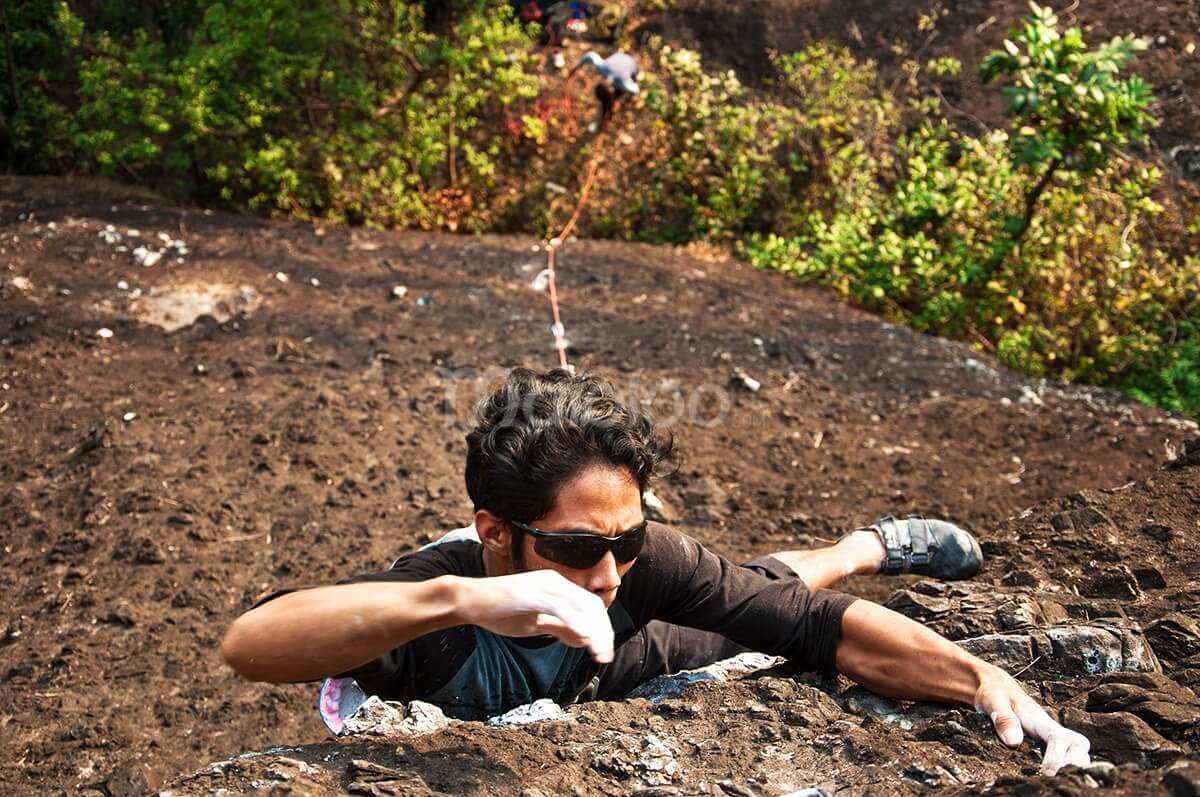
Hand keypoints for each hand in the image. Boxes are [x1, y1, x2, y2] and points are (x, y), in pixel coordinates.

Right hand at [454, 570, 614, 662]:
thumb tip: (585, 639)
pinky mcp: (532, 594)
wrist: (470, 600)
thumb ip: (560, 628)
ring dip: (594, 632)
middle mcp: (554, 582)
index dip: (602, 628)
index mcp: (557, 586)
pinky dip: (575, 622)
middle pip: (591, 606)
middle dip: (603, 633)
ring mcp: (543, 586)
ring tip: (599, 653)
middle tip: (605, 657)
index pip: (590, 605)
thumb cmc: (500, 611)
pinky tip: (584, 638)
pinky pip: (560, 608)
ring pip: (580, 607)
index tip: (603, 650)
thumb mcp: (536, 622)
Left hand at [975, 669, 1090, 775]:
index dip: (1057, 757)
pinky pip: (1064, 757)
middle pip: (1078, 746)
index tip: (1047, 773)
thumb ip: (1003, 719)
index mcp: (1040, 720)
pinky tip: (1049, 780)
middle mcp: (1050, 729)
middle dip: (1075, 764)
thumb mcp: (993, 701)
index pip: (1059, 738)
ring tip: (1056, 782)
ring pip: (1076, 752)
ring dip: (1072, 767)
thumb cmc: (994, 693)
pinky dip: (1064, 768)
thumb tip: (1014, 742)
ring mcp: (1049, 737)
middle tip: (1058, 780)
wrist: (995, 688)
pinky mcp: (1045, 744)